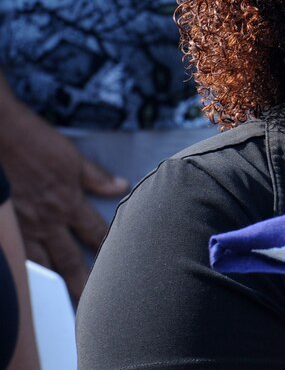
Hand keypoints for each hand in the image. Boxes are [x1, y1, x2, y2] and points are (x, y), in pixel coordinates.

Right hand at [0, 94, 128, 301]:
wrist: (0, 136)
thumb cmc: (34, 143)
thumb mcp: (72, 157)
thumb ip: (96, 177)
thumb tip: (121, 186)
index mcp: (68, 202)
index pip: (95, 233)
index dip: (108, 249)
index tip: (119, 265)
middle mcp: (47, 220)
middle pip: (69, 258)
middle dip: (82, 280)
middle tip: (92, 300)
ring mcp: (23, 226)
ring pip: (42, 262)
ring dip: (53, 281)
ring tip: (62, 300)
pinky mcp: (6, 225)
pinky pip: (18, 254)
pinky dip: (24, 269)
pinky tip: (29, 281)